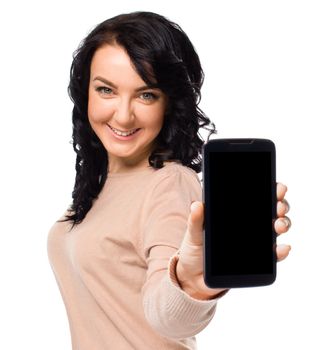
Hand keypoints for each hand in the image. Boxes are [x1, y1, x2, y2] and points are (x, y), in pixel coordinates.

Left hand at [176, 182, 291, 299]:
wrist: (194, 277)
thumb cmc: (194, 250)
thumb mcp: (193, 233)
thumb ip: (195, 220)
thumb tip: (197, 205)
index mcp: (234, 213)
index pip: (256, 197)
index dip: (271, 191)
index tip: (278, 189)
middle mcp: (248, 225)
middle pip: (271, 210)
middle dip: (281, 206)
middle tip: (278, 208)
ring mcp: (254, 242)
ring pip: (276, 229)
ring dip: (283, 224)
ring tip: (278, 226)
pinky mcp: (256, 261)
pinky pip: (273, 255)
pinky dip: (280, 251)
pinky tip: (282, 248)